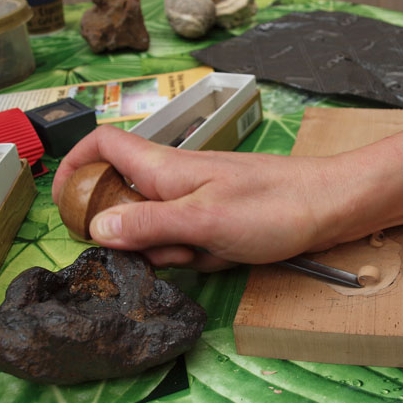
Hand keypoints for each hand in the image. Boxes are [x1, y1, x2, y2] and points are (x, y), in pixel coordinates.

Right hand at [52, 126, 356, 269]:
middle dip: (136, 236)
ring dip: (175, 251)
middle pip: (126, 202)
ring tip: (210, 252)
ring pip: (159, 230)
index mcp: (165, 168)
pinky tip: (229, 255)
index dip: (77, 168)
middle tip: (167, 251)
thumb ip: (148, 223)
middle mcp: (177, 180)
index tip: (68, 208)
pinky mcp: (220, 222)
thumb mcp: (204, 220)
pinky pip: (192, 243)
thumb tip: (96, 227)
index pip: (104, 146)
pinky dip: (204, 255)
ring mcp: (199, 201)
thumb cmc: (275, 206)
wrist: (334, 208)